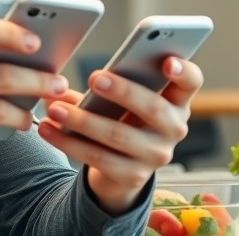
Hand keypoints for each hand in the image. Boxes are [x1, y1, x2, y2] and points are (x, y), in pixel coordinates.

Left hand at [37, 57, 203, 214]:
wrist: (120, 170)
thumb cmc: (121, 119)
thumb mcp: (119, 101)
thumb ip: (99, 87)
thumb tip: (57, 84)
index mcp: (175, 101)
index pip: (191, 83)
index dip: (184, 71)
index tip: (167, 62)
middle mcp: (173, 129)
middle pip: (153, 108)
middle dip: (123, 91)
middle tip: (94, 78)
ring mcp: (156, 155)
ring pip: (118, 135)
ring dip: (82, 120)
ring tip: (55, 108)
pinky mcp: (133, 176)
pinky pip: (97, 158)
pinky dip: (67, 142)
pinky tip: (47, 129)